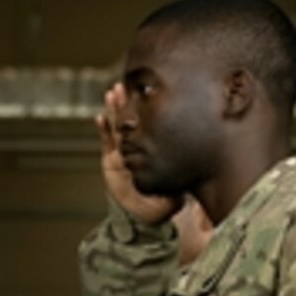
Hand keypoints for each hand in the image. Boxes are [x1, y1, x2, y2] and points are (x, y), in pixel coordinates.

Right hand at [96, 83, 181, 224]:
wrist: (145, 210)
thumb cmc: (163, 196)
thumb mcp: (177, 187)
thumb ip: (183, 178)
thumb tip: (196, 172)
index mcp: (153, 147)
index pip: (148, 123)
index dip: (145, 108)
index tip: (147, 92)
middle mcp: (138, 145)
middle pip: (130, 119)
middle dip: (126, 102)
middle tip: (124, 86)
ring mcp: (123, 151)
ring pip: (117, 126)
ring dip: (114, 109)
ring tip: (111, 94)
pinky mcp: (111, 160)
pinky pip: (106, 142)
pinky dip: (103, 129)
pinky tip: (99, 118)